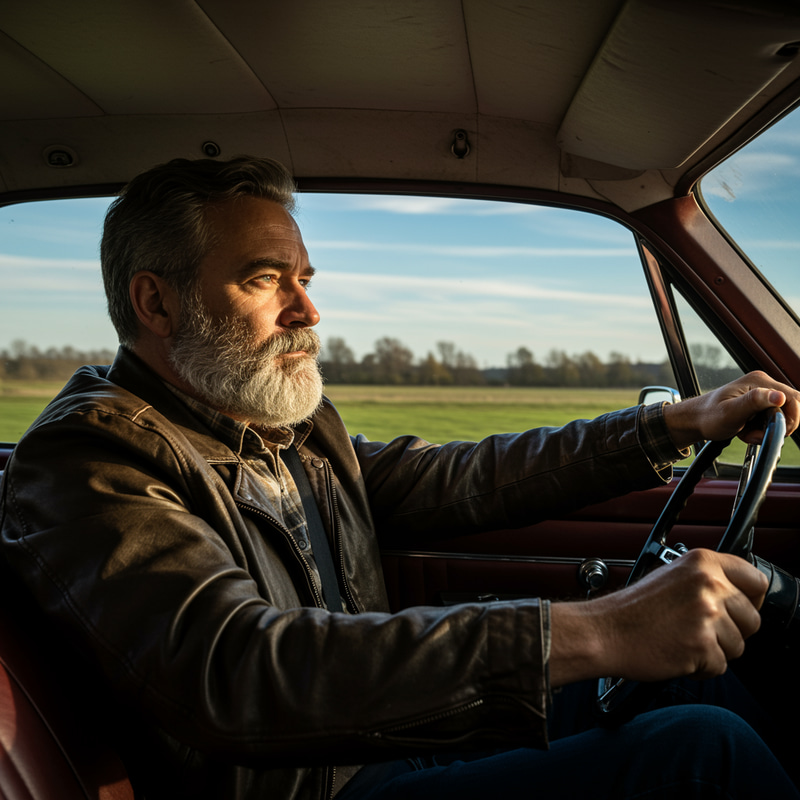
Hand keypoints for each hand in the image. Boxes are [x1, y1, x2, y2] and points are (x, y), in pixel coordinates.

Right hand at [549, 549, 767, 686]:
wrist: (605, 631)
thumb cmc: (633, 609)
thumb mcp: (672, 576)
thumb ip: (708, 580)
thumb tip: (741, 595)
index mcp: (703, 562)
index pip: (757, 580)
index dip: (751, 599)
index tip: (740, 607)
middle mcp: (709, 584)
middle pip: (753, 619)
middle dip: (732, 631)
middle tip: (700, 629)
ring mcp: (707, 615)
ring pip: (738, 646)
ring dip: (714, 650)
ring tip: (683, 639)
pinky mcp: (703, 645)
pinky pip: (720, 666)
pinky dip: (701, 667)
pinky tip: (678, 653)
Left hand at [662, 371, 799, 448]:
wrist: (694, 421)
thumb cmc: (708, 416)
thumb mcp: (731, 412)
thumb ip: (755, 402)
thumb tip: (779, 396)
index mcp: (758, 382)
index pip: (792, 399)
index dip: (789, 419)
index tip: (775, 431)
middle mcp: (761, 384)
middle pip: (788, 408)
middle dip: (776, 426)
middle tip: (756, 433)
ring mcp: (760, 394)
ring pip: (779, 416)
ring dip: (766, 429)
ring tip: (747, 432)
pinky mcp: (756, 405)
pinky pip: (769, 420)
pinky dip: (760, 429)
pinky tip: (745, 431)